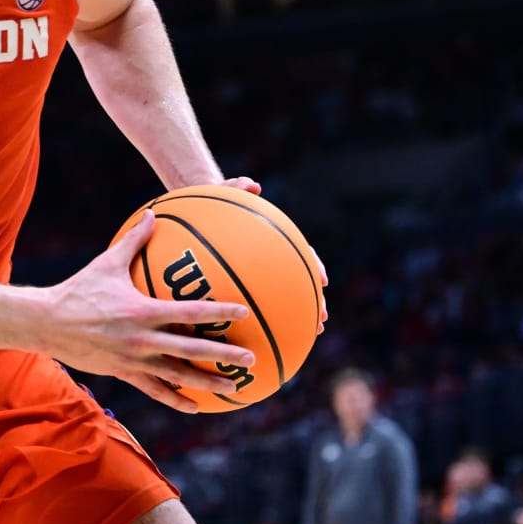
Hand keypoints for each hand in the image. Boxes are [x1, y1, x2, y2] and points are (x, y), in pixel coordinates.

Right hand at [42, 212, 257, 413]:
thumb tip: (154, 214)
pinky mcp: (124, 373)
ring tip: (233, 389)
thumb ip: (134, 240)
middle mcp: (143, 339)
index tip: (245, 313)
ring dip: (207, 383)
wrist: (48, 323)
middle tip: (250, 359)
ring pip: (178, 376)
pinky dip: (175, 398)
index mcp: (143, 311)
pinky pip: (155, 389)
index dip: (219, 312)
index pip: (190, 312)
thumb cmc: (79, 290)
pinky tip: (194, 406)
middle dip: (224, 355)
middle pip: (191, 350)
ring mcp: (134, 359)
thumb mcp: (107, 263)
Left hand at [221, 177, 332, 330]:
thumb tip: (250, 184)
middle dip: (313, 302)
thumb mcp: (223, 192)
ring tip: (309, 336)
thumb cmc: (215, 200)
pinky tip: (266, 339)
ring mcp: (260, 271)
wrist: (199, 209)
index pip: (301, 252)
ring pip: (285, 297)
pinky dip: (266, 319)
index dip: (314, 266)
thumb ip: (236, 187)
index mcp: (274, 238)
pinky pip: (256, 302)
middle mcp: (272, 258)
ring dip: (298, 316)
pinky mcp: (243, 281)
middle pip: (300, 282)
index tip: (323, 281)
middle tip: (321, 320)